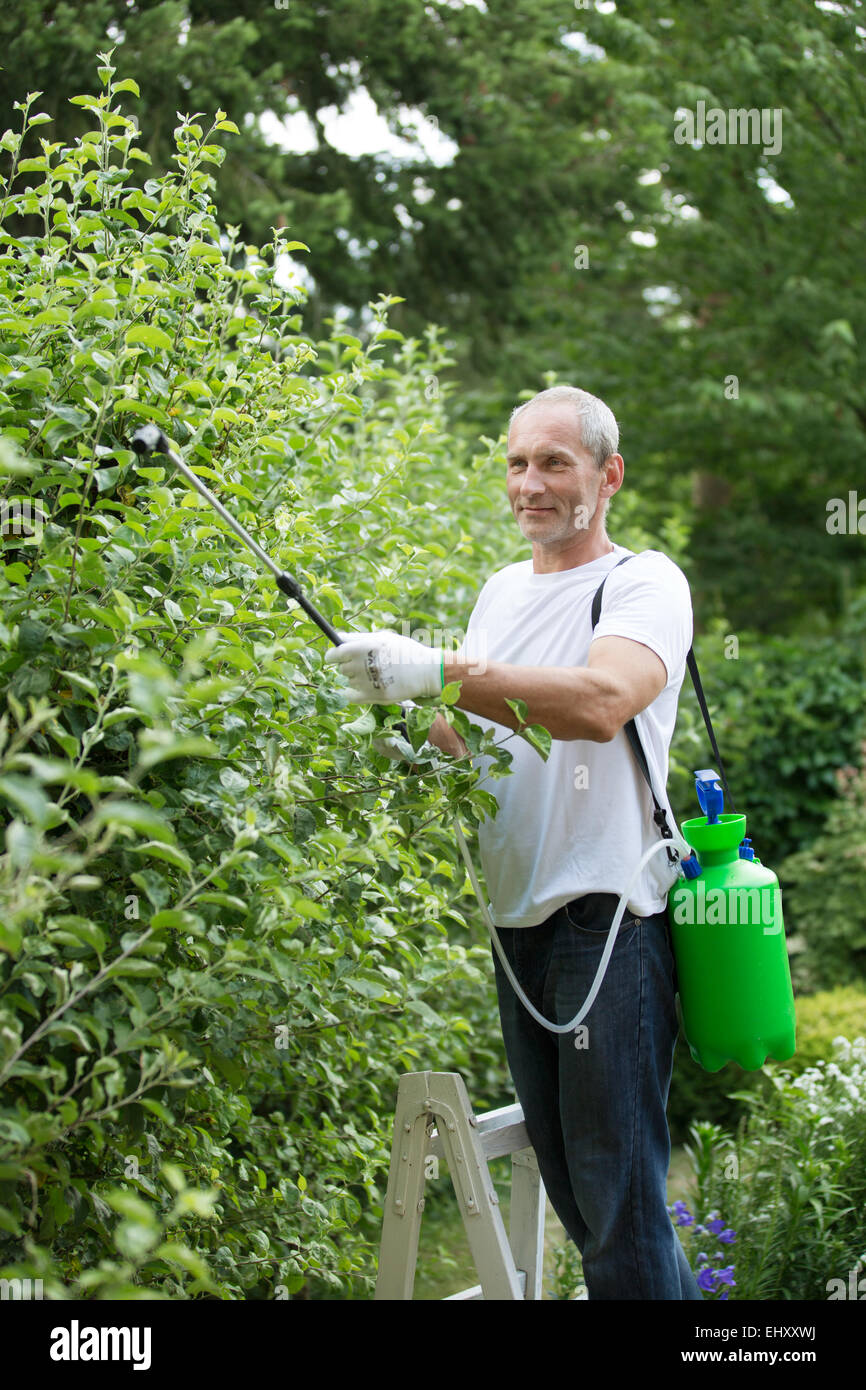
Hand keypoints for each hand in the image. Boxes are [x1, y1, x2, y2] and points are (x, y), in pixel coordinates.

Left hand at [323, 630, 442, 704]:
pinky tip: (364, 687)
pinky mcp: (373, 696)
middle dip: (349, 666)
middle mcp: (362, 664)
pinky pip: (350, 696)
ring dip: (356, 679)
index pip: (334, 654)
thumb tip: (337, 639)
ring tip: (375, 674)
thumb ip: (358, 638)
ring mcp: (367, 682)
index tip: (335, 657)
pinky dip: (354, 693)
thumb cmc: (404, 651)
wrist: (426, 671)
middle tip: (365, 665)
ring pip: (349, 682)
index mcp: (363, 647)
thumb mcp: (383, 638)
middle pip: (341, 669)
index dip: (332, 656)